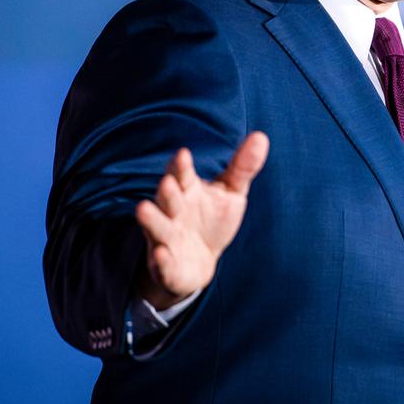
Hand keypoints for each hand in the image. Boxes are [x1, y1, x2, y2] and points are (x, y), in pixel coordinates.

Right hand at [134, 132, 269, 309]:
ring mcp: (166, 239)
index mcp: (186, 191)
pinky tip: (162, 254)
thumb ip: (242, 167)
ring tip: (142, 209)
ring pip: (157, 228)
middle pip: (167, 199)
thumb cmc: (212, 219)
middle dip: (167, 191)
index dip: (181, 166)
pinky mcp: (166, 267)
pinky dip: (160, 260)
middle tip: (168, 182)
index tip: (184, 153)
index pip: (182, 175)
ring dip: (151, 219)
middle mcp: (172, 212)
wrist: (199, 263)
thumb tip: (261, 136)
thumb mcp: (231, 192)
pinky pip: (161, 264)